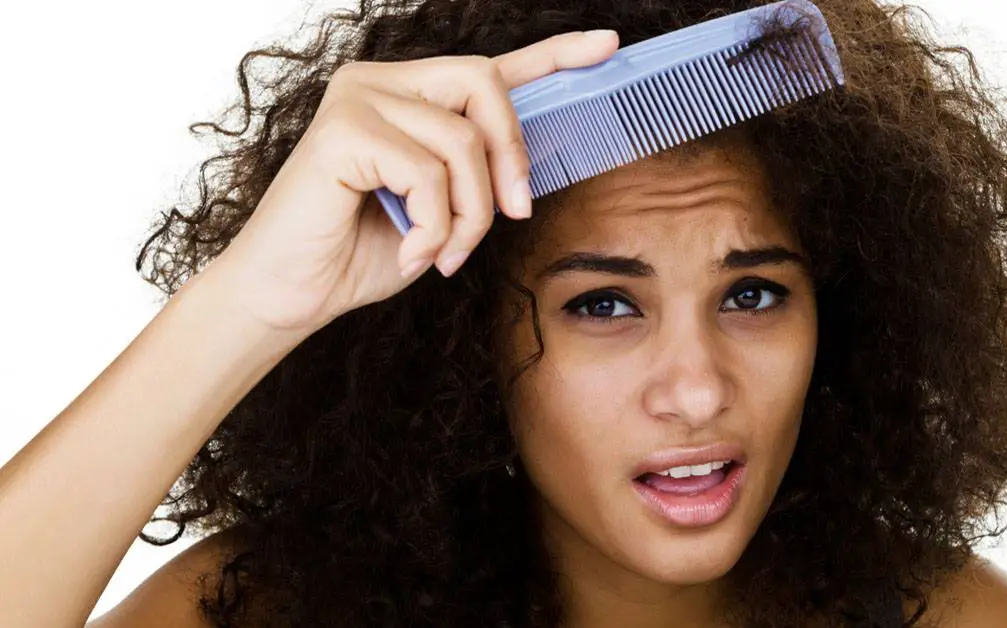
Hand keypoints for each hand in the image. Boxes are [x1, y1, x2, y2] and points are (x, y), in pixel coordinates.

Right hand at [206, 30, 619, 332]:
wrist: (291, 294)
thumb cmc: (363, 252)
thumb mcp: (441, 211)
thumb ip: (478, 176)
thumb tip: (527, 172)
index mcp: (409, 95)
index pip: (492, 68)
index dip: (554, 56)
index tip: (607, 46)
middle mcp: (381, 81)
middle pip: (484, 83)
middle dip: (511, 156)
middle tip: (514, 213)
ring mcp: (358, 98)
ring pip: (462, 140)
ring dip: (470, 212)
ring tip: (446, 253)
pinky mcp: (341, 129)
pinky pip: (426, 172)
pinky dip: (434, 226)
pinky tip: (413, 252)